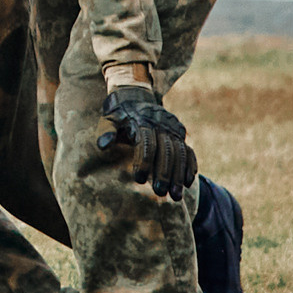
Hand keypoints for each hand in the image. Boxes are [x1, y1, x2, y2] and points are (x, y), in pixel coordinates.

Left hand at [97, 84, 197, 199]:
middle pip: (166, 150)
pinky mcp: (180, 133)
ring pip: (180, 153)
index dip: (143, 162)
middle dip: (164, 173)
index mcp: (142, 122)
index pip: (146, 143)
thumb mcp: (108, 119)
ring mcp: (173, 129)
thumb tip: (103, 146)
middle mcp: (161, 125)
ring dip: (179, 175)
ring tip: (176, 196)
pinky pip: (188, 150)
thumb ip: (105, 131)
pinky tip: (188, 182)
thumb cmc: (118, 114)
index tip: (139, 180)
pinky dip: (190, 165)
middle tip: (160, 193)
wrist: (134, 96)